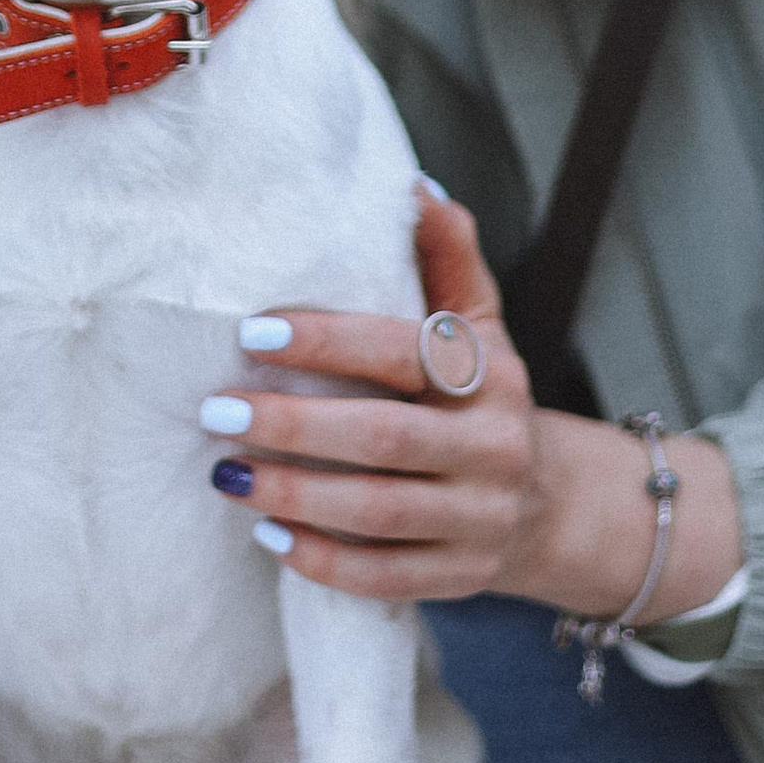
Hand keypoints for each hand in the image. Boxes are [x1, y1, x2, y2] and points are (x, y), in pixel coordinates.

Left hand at [204, 196, 742, 619]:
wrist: (548, 504)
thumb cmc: (482, 396)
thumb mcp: (479, 324)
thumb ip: (447, 257)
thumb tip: (413, 186)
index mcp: (490, 374)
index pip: (401, 352)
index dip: (327, 340)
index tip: (252, 331)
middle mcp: (492, 447)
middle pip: (384, 438)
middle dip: (293, 425)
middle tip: (215, 409)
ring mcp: (478, 518)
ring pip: (378, 512)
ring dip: (294, 494)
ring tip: (226, 470)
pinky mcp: (458, 575)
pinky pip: (383, 576)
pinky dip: (322, 560)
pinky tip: (267, 533)